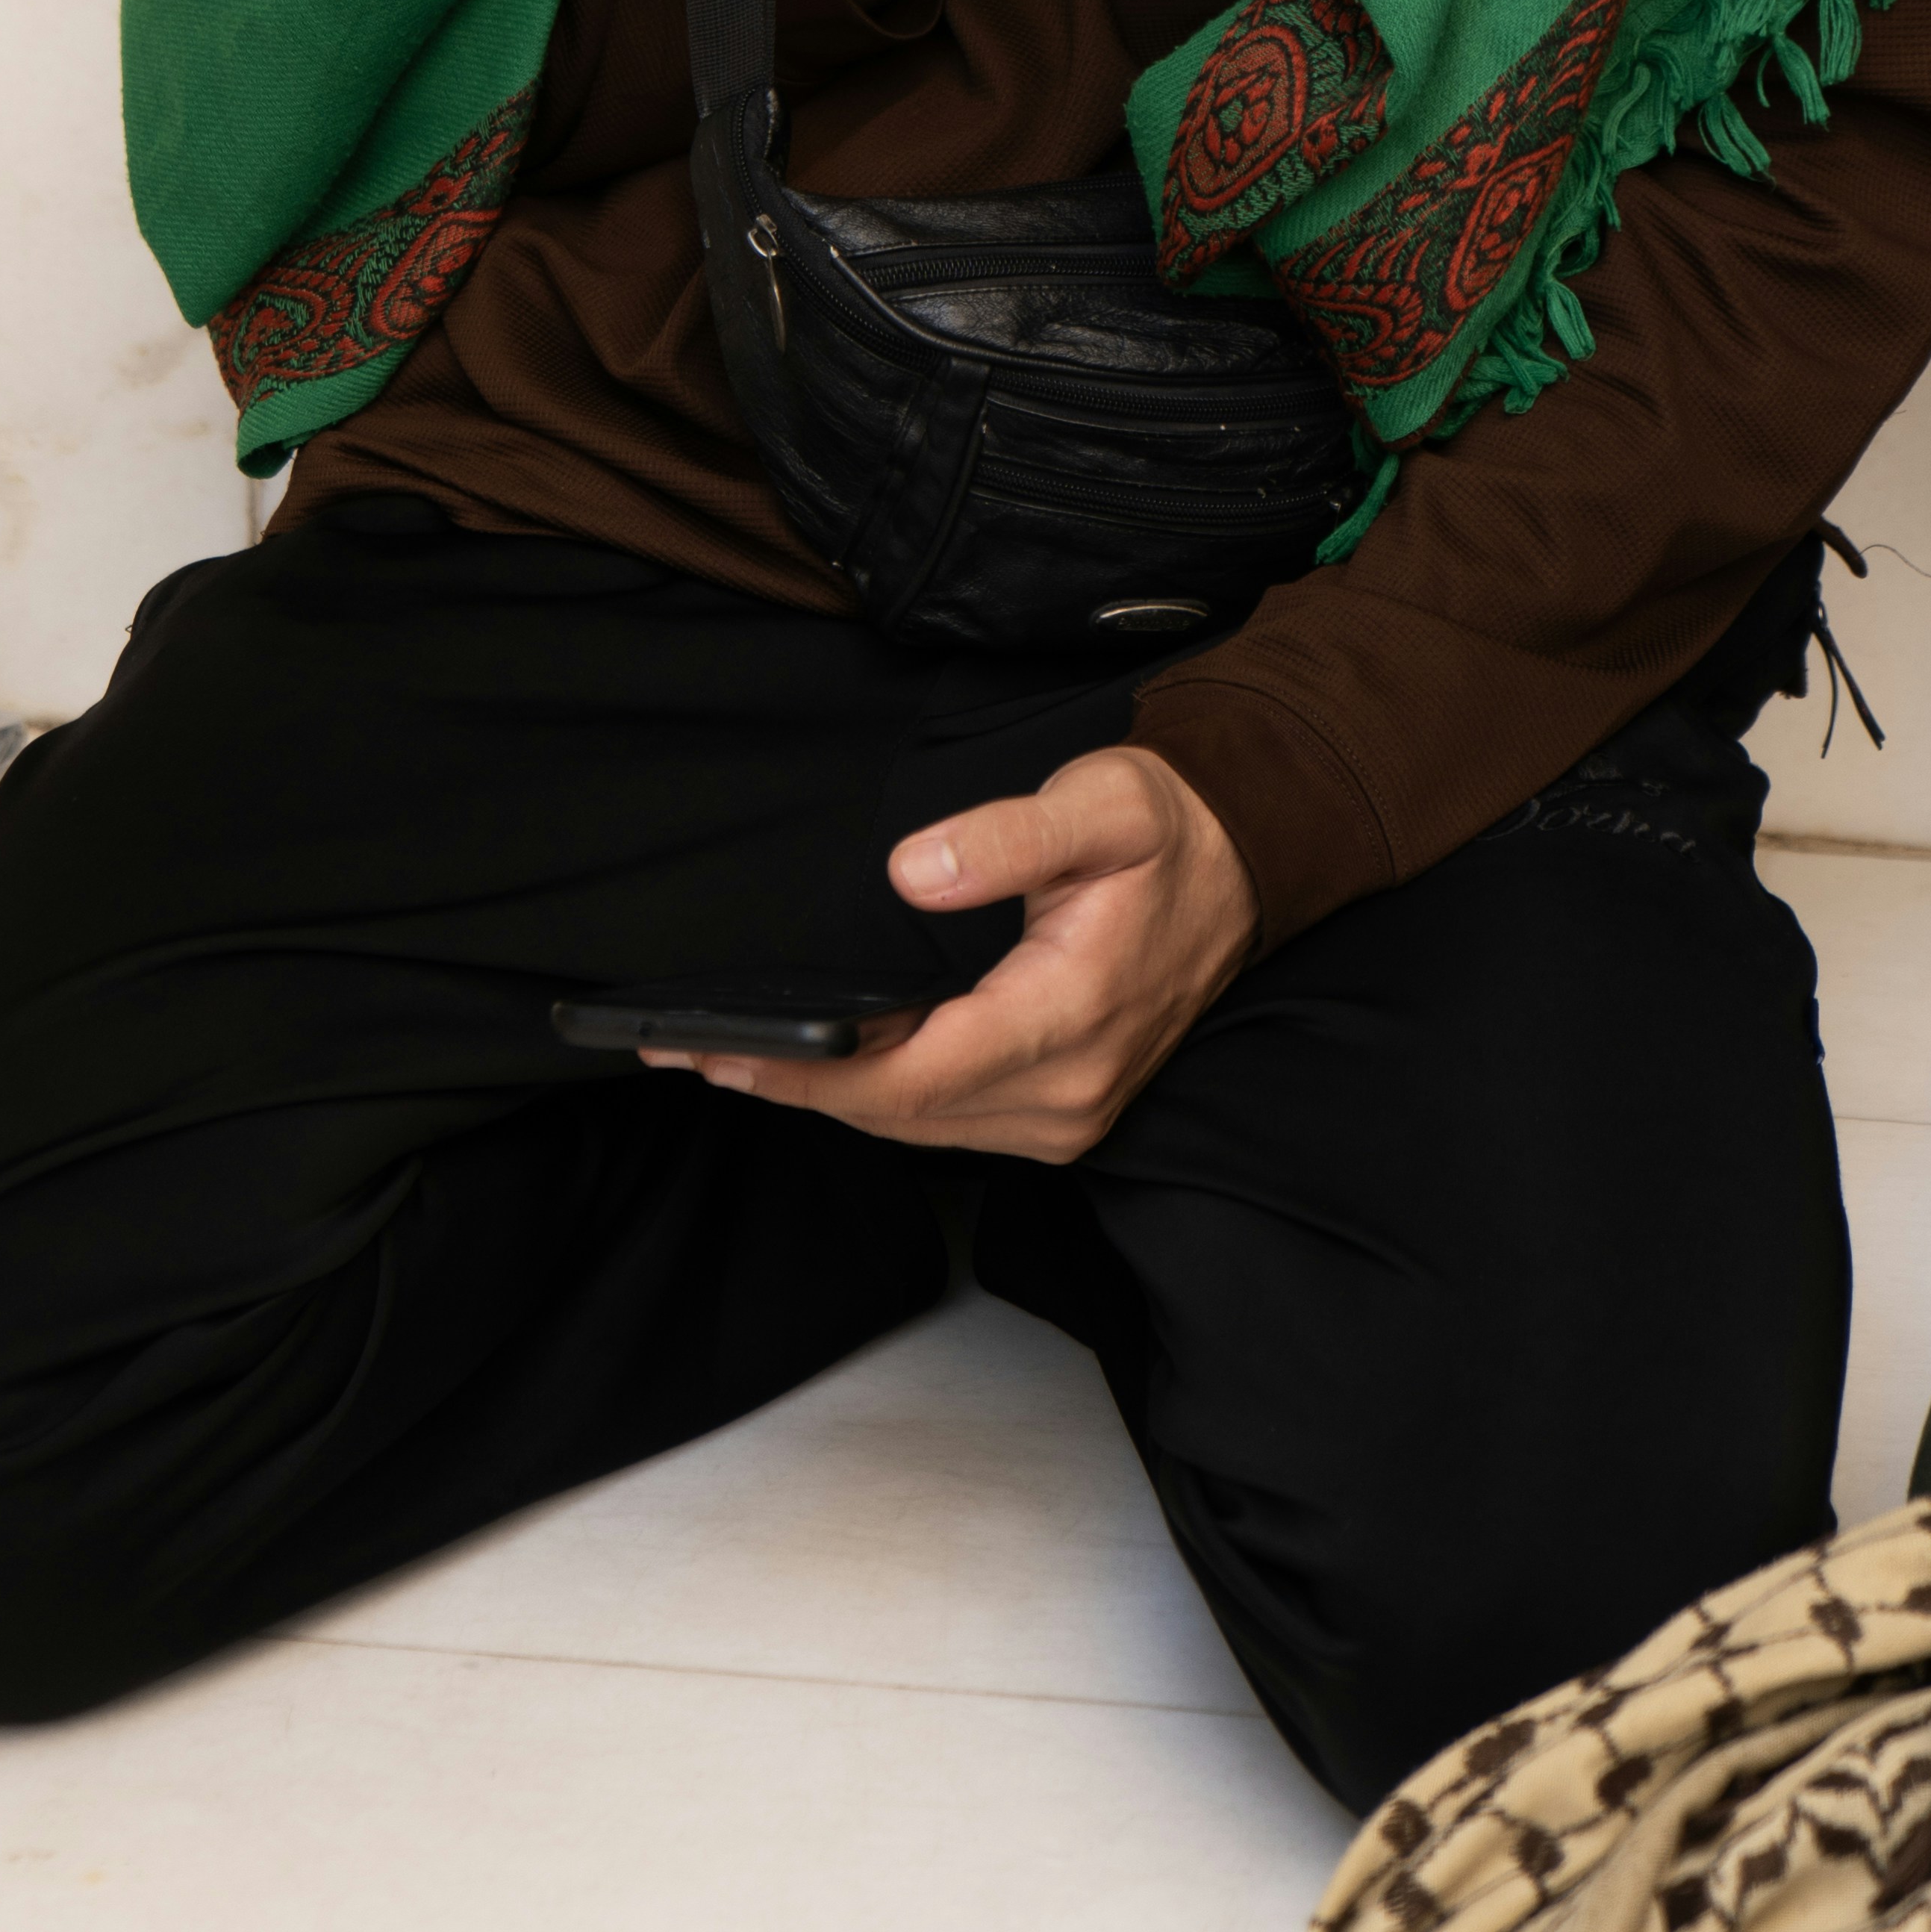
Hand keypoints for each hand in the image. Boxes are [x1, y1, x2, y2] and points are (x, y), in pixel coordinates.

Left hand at [635, 745, 1258, 1164]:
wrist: (1243, 867)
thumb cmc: (1167, 832)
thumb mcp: (1099, 804)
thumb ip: (1006, 837)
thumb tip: (912, 871)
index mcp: (1069, 1020)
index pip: (909, 1078)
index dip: (807, 1072)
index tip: (720, 1047)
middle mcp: (1068, 1093)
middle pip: (900, 1116)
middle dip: (791, 1085)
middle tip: (686, 1048)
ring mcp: (1069, 1114)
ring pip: (918, 1127)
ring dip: (826, 1097)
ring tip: (730, 1055)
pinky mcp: (1063, 1111)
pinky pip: (948, 1119)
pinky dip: (878, 1098)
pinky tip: (822, 1063)